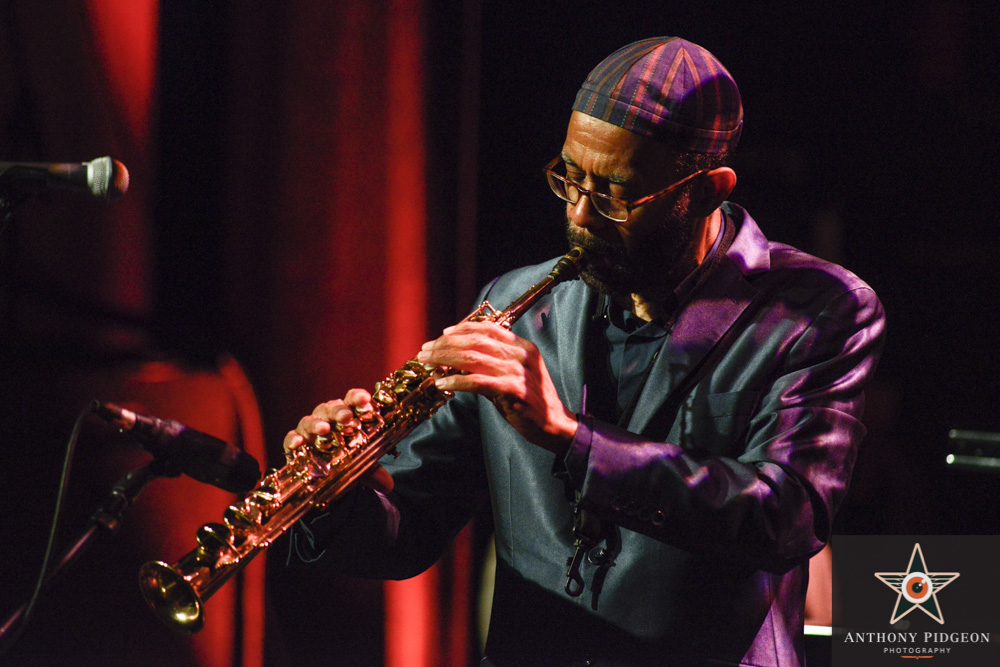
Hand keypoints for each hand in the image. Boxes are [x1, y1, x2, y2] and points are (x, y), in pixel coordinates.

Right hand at [283, 388, 394, 492]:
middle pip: (331, 408)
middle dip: (339, 411)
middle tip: (347, 417)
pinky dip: (293, 439)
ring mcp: (308, 430)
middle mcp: (326, 418)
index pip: (351, 400)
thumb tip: (389, 485)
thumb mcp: (360, 464)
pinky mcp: (294, 443)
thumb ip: (374, 471)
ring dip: (317, 424)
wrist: (323, 476)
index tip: (365, 400)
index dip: (358, 398)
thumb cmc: (344, 460)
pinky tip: (298, 443)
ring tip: (324, 429)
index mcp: (346, 416)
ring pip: (310, 420)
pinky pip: (291, 438)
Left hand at [415, 321, 576, 454]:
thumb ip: (491, 363)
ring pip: (471, 358)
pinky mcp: (512, 390)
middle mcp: (520, 355)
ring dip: (444, 359)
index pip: (488, 329)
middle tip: (426, 350)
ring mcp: (517, 372)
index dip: (462, 329)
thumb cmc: (530, 400)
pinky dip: (455, 381)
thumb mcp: (515, 373)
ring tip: (428, 362)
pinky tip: (442, 383)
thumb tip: (457, 360)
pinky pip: (476, 382)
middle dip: (445, 344)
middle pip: (474, 341)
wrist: (554, 424)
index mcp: (522, 346)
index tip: (444, 334)